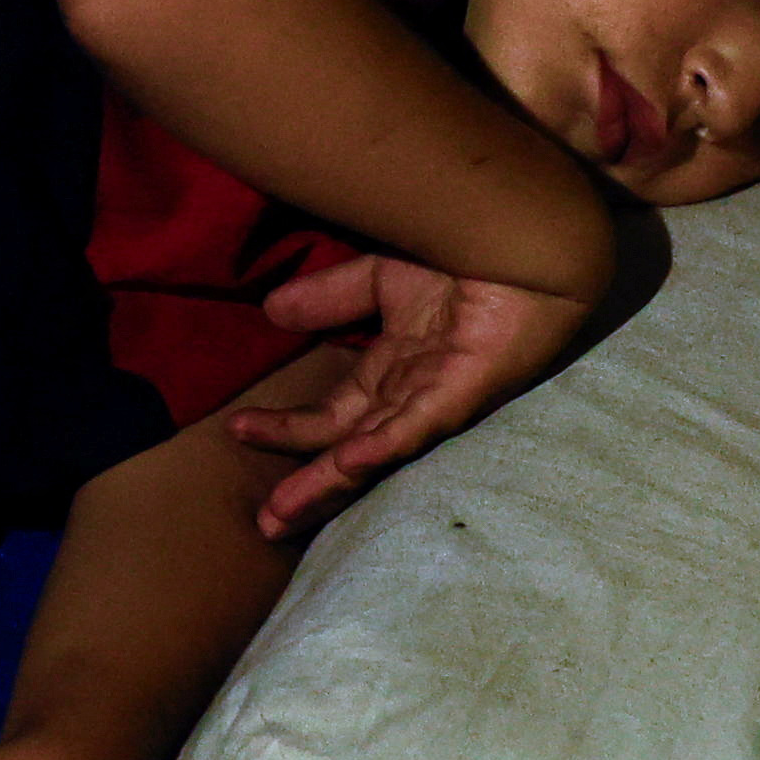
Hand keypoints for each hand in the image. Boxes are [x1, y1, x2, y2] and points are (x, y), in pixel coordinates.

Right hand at [221, 251, 604, 537]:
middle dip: (306, 484)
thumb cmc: (463, 258)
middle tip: (265, 519)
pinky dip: (385, 444)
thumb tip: (271, 310)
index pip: (331, 414)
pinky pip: (419, 424)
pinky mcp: (462, 390)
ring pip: (373, 452)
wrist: (521, 240)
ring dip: (329, 482)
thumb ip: (330, 296)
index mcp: (392, 373)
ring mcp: (435, 398)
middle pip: (347, 449)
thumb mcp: (381, 277)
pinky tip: (352, 459)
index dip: (287, 428)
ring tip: (287, 510)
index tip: (238, 430)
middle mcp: (410, 395)